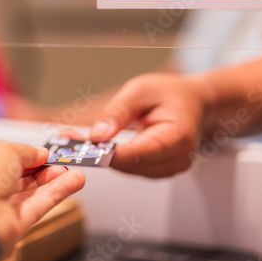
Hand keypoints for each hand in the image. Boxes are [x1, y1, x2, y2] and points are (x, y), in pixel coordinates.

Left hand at [0, 142, 84, 257]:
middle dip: (41, 170)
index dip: (22, 156)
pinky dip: (56, 194)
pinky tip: (73, 183)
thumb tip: (40, 153)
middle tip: (63, 162)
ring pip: (30, 194)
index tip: (43, 152)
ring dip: (53, 182)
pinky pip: (37, 207)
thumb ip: (26, 151)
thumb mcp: (5, 149)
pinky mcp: (12, 227)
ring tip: (74, 172)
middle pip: (18, 179)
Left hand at [89, 73, 212, 177]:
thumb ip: (119, 112)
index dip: (108, 154)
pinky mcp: (159, 170)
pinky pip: (131, 168)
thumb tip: (98, 135)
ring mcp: (169, 168)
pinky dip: (113, 157)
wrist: (194, 102)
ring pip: (127, 169)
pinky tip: (98, 145)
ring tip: (77, 139)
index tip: (81, 148)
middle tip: (68, 139)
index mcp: (177, 137)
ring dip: (103, 156)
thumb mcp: (141, 89)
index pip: (138, 154)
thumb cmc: (171, 93)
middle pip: (129, 164)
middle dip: (98, 152)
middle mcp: (176, 159)